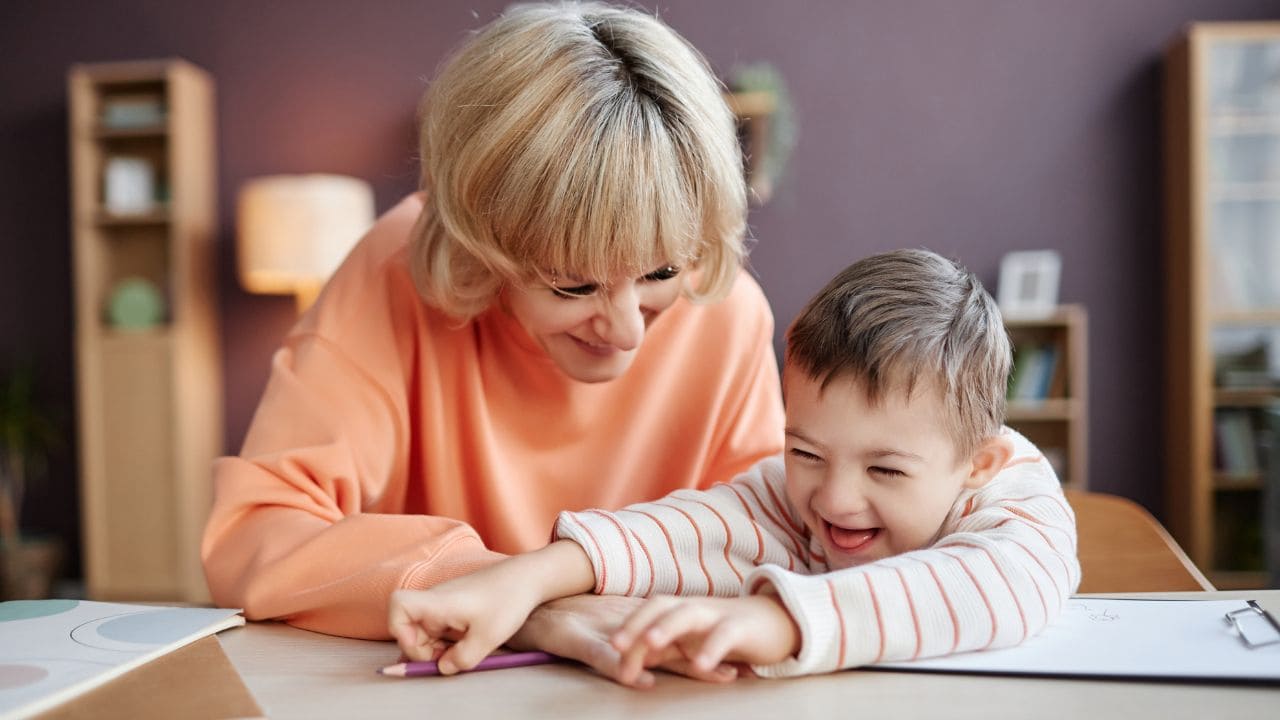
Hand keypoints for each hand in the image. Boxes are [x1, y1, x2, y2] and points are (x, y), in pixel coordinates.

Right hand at [387, 541, 593, 673]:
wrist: (528, 577)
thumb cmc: (508, 601)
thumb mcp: (488, 637)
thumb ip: (461, 658)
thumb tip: (443, 668)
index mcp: (437, 601)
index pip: (397, 606)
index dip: (400, 631)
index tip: (423, 647)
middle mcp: (435, 600)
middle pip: (408, 628)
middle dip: (423, 650)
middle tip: (450, 659)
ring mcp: (444, 603)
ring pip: (424, 631)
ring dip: (436, 648)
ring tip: (464, 652)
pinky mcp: (454, 606)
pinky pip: (438, 627)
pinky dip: (446, 641)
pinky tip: (467, 644)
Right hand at [506, 594, 740, 687]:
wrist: (536, 609)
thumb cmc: (572, 626)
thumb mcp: (605, 644)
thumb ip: (628, 657)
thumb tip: (652, 678)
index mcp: (641, 633)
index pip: (682, 647)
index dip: (709, 656)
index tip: (740, 668)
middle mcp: (634, 633)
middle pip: (677, 649)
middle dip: (708, 660)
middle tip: (739, 672)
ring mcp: (613, 638)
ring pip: (652, 652)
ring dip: (681, 663)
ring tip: (709, 674)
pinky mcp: (586, 644)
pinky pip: (608, 660)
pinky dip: (626, 670)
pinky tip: (645, 682)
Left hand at [610, 594, 800, 685]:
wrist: (777, 622)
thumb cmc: (728, 633)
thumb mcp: (693, 642)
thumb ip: (664, 649)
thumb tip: (630, 659)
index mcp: (681, 610)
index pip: (647, 614)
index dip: (628, 630)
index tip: (610, 653)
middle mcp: (695, 608)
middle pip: (660, 607)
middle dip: (636, 623)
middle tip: (616, 645)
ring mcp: (718, 615)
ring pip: (688, 614)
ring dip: (667, 627)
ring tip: (651, 643)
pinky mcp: (742, 627)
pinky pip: (724, 634)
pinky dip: (711, 648)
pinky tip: (701, 665)